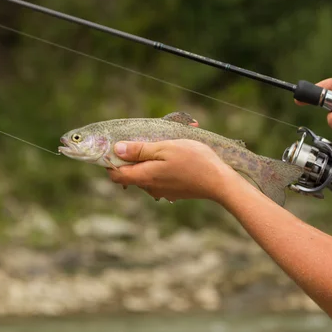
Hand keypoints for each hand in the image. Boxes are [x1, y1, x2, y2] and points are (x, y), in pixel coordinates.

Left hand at [106, 139, 236, 202]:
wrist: (219, 182)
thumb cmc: (194, 161)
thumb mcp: (165, 148)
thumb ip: (139, 150)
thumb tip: (117, 149)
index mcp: (145, 176)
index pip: (116, 175)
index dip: (112, 161)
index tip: (118, 147)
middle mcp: (150, 187)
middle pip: (131, 173)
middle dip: (134, 156)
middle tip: (147, 140)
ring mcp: (162, 191)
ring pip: (147, 174)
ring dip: (151, 159)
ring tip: (167, 144)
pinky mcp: (173, 191)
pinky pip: (160, 177)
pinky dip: (163, 165)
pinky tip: (177, 155)